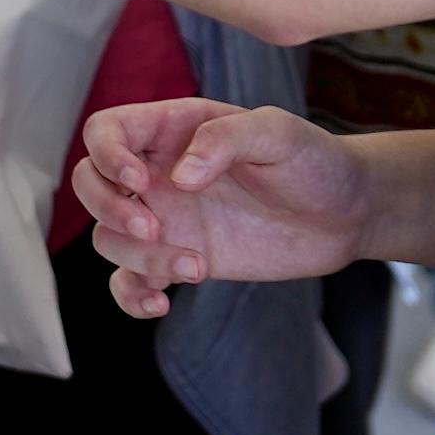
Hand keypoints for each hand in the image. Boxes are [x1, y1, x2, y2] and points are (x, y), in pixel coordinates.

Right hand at [71, 99, 373, 312]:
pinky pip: (130, 280)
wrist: (344, 214)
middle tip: (155, 227)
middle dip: (108, 208)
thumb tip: (179, 178)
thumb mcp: (277, 132)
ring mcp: (167, 218)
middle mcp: (159, 173)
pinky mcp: (180, 259)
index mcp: (173, 130)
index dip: (107, 156)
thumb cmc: (312, 160)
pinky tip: (163, 304)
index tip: (142, 181)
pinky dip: (131, 296)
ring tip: (196, 266)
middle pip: (89, 183)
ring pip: (108, 238)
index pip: (105, 132)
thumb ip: (224, 139)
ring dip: (139, 257)